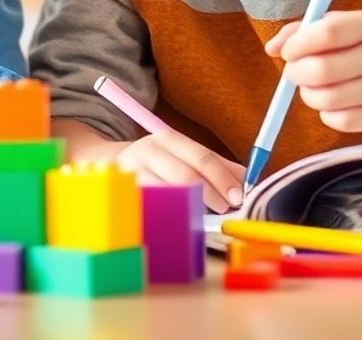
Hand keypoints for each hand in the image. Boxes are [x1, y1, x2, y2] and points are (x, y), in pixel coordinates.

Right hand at [115, 131, 245, 213]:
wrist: (114, 162)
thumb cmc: (160, 162)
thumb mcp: (186, 155)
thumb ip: (217, 166)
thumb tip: (247, 180)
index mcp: (170, 139)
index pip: (201, 157)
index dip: (222, 177)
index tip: (238, 196)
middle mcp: (149, 152)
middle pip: (184, 175)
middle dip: (209, 194)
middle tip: (225, 208)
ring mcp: (133, 172)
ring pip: (165, 192)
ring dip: (188, 206)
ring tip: (203, 216)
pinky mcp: (124, 193)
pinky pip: (148, 207)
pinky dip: (166, 214)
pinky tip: (178, 221)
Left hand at [265, 10, 361, 137]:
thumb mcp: (348, 30)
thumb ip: (305, 31)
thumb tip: (272, 48)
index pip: (326, 33)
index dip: (297, 45)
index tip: (288, 52)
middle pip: (320, 70)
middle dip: (296, 74)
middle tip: (295, 74)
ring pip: (326, 99)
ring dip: (309, 96)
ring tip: (315, 90)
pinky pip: (339, 121)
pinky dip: (328, 115)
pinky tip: (336, 106)